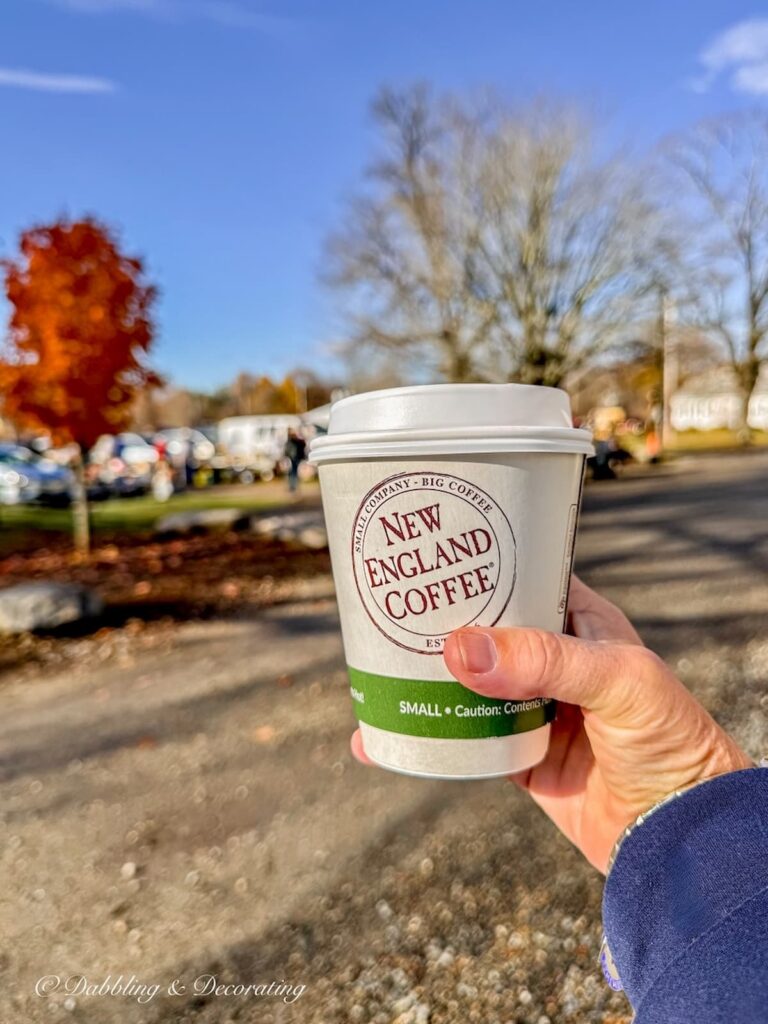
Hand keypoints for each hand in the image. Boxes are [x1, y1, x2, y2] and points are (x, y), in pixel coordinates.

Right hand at [351, 576, 751, 871]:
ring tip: (371, 664)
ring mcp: (529, 708)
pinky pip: (457, 742)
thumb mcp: (617, 682)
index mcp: (579, 621)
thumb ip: (545, 661)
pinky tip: (378, 738)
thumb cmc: (671, 740)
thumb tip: (459, 648)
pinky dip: (420, 739)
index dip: (477, 563)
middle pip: (480, 629)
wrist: (683, 836)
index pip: (520, 576)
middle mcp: (549, 659)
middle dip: (434, 621)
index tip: (426, 553)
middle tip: (384, 606)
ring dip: (420, 677)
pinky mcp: (514, 757)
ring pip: (462, 683)